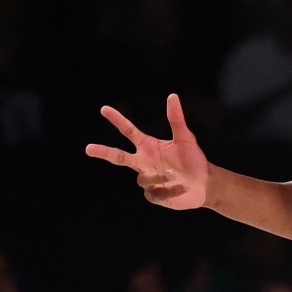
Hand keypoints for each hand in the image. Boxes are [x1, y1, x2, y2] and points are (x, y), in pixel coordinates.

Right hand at [86, 94, 208, 209]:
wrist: (204, 184)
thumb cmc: (194, 159)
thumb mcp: (186, 138)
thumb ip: (176, 119)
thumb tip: (172, 96)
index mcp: (148, 146)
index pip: (128, 131)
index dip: (117, 120)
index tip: (104, 109)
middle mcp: (143, 161)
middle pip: (118, 157)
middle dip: (103, 152)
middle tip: (88, 148)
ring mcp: (146, 179)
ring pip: (143, 179)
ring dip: (160, 178)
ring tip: (176, 176)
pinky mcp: (152, 195)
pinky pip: (154, 193)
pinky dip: (169, 190)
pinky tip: (180, 188)